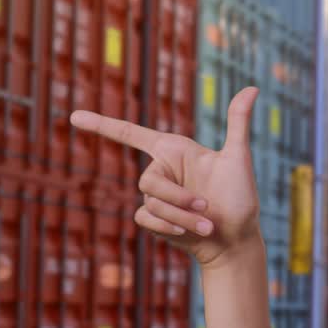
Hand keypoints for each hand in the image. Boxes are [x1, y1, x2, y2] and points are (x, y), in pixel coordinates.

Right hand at [70, 87, 262, 269]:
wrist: (235, 239)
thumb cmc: (241, 197)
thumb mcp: (238, 158)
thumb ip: (238, 123)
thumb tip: (253, 88)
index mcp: (174, 150)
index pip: (131, 133)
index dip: (102, 124)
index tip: (74, 116)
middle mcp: (162, 171)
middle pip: (148, 181)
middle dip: (179, 198)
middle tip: (207, 207)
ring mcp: (156, 197)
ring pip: (152, 203)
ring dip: (182, 217)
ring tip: (208, 225)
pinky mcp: (153, 220)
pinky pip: (146, 219)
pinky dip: (168, 227)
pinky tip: (188, 235)